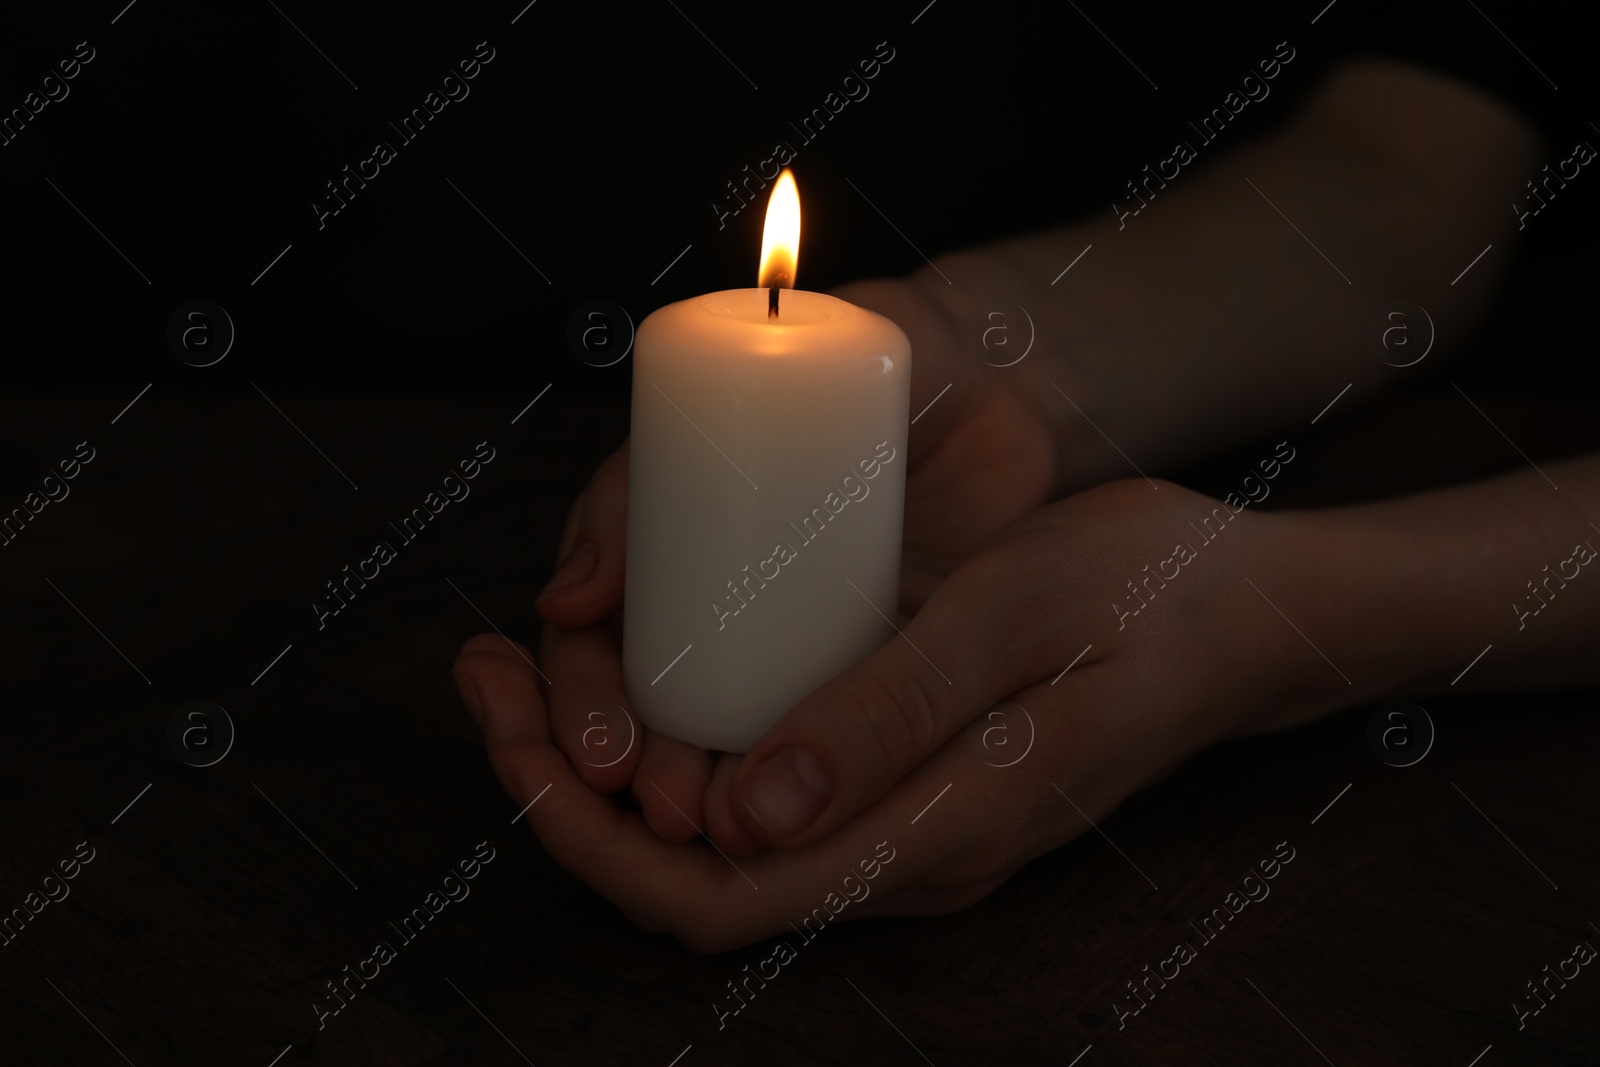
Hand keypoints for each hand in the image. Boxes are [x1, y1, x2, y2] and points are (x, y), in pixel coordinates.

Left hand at [454, 478, 1327, 948]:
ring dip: (610, 768)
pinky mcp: (913, 784)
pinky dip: (681, 746)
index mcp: (924, 834)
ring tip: (534, 664)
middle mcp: (903, 855)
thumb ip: (880, 722)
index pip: (704, 895)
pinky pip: (766, 797)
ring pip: (717, 842)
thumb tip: (738, 815)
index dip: (578, 828)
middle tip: (485, 664)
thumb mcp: (1006, 624)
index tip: (502, 718)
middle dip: (563, 787)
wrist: (1253, 614)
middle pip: (687, 877)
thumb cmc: (1143, 596)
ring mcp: (909, 827)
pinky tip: (653, 671)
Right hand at [522, 275, 1065, 836]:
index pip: (595, 638)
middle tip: (657, 801)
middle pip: (650, 702)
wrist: (999, 382)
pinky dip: (809, 778)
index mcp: (668, 539)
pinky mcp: (880, 664)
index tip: (600, 751)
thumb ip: (647, 472)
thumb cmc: (862, 360)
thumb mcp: (744, 391)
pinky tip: (799, 818)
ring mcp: (799, 637)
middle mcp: (721, 601)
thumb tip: (564, 600)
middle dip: (641, 765)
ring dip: (711, 789)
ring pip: (731, 734)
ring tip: (713, 824)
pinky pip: (834, 732)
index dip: (584, 703)